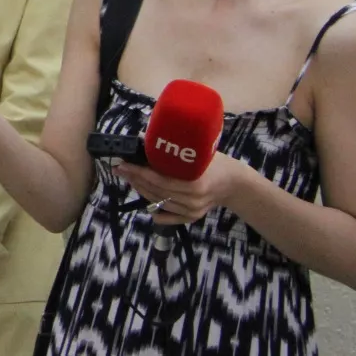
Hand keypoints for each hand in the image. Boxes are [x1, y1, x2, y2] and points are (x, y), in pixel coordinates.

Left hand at [114, 153, 252, 225]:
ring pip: (159, 202)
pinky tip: (143, 201)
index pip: (159, 180)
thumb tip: (144, 138)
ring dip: (141, 190)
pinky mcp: (192, 217)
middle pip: (156, 191)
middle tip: (120, 169)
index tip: (123, 164)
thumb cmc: (215, 163)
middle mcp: (192, 201)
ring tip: (129, 178)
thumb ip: (174, 150)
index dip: (139, 172)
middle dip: (135, 179)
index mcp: (194, 184)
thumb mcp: (197, 152)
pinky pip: (169, 216)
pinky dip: (156, 210)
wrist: (235, 184)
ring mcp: (192, 211)